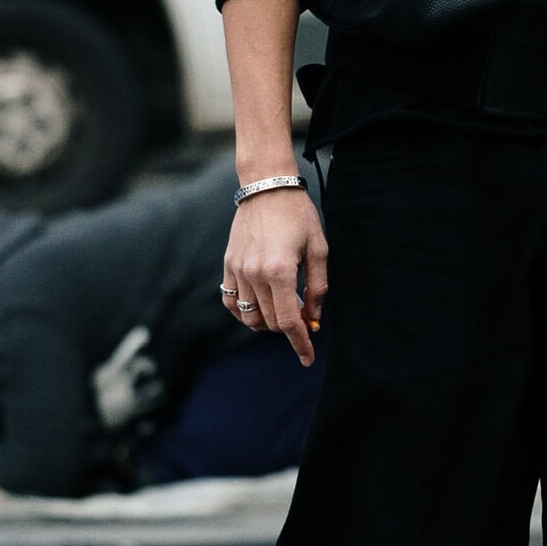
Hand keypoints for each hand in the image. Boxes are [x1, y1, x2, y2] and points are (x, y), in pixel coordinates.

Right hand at [222, 187, 328, 364]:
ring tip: (283, 311)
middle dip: (289, 329)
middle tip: (305, 318)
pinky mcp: (228, 265)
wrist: (266, 187)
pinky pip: (232, 302)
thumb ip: (317, 287)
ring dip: (268, 323)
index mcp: (280, 271)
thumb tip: (313, 317)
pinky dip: (245, 313)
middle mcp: (255, 274)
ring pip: (250, 317)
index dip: (300, 343)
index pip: (288, 321)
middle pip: (270, 321)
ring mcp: (238, 270)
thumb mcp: (318, 249)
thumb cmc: (298, 215)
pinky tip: (260, 308)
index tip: (307, 358)